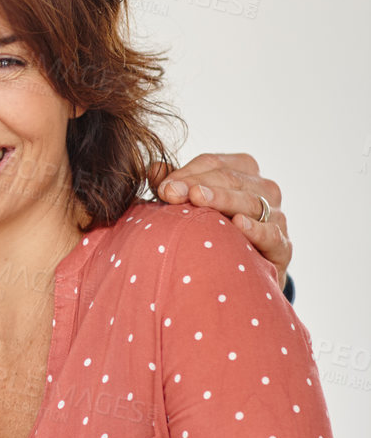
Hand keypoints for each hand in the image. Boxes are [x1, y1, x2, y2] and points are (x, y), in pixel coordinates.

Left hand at [151, 151, 290, 288]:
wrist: (245, 273)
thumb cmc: (215, 230)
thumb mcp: (193, 205)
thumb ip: (175, 185)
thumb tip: (153, 169)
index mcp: (244, 171)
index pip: (213, 163)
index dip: (187, 173)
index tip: (163, 188)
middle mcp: (265, 189)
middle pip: (230, 179)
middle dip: (198, 184)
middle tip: (172, 193)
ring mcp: (277, 217)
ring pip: (251, 201)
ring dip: (222, 199)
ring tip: (198, 199)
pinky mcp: (283, 247)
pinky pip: (272, 233)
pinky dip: (256, 228)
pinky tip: (238, 224)